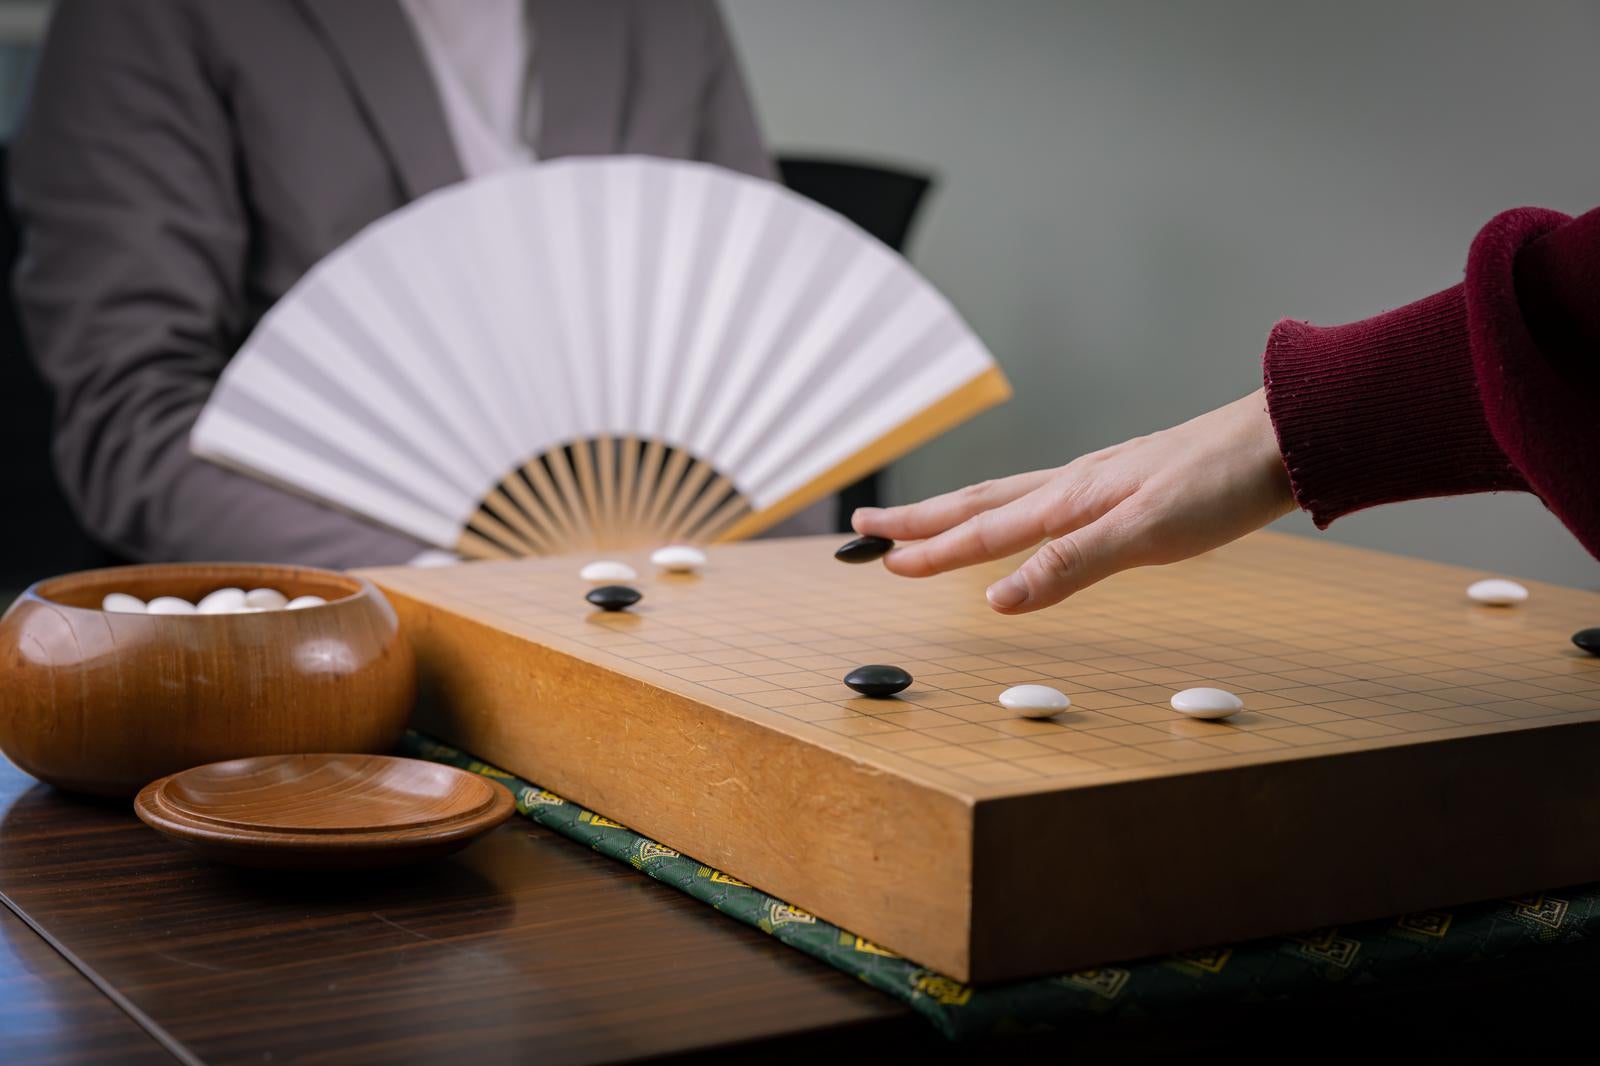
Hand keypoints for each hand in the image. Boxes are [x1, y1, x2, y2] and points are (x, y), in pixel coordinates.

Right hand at [851, 388, 1295, 613]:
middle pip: (978, 505)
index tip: (879, 561)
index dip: (929, 550)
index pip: (982, 530)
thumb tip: (996, 598)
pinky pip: (1042, 499)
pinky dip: (1008, 512)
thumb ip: (1069, 566)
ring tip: (923, 523)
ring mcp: (1097, 480)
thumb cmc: (1220, 485)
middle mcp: (1074, 484)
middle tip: (865, 530)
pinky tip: (1021, 518)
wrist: (1283, 439)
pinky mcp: (1123, 483)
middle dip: (919, 522)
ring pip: (1008, 498)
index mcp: (1071, 498)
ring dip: (957, 513)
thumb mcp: (1144, 534)